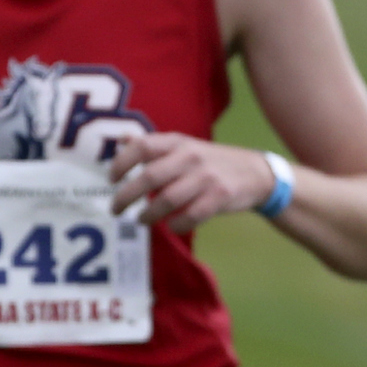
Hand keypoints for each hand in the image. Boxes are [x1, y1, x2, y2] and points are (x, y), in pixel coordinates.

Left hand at [107, 133, 277, 235]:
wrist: (255, 172)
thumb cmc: (210, 161)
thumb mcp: (184, 146)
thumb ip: (154, 145)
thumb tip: (121, 140)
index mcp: (178, 142)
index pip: (143, 146)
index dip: (122, 162)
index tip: (111, 179)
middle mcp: (191, 156)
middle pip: (150, 177)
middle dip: (127, 196)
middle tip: (116, 209)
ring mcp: (206, 177)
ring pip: (167, 200)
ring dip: (148, 215)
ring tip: (141, 220)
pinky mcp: (219, 197)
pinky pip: (189, 216)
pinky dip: (175, 225)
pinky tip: (171, 226)